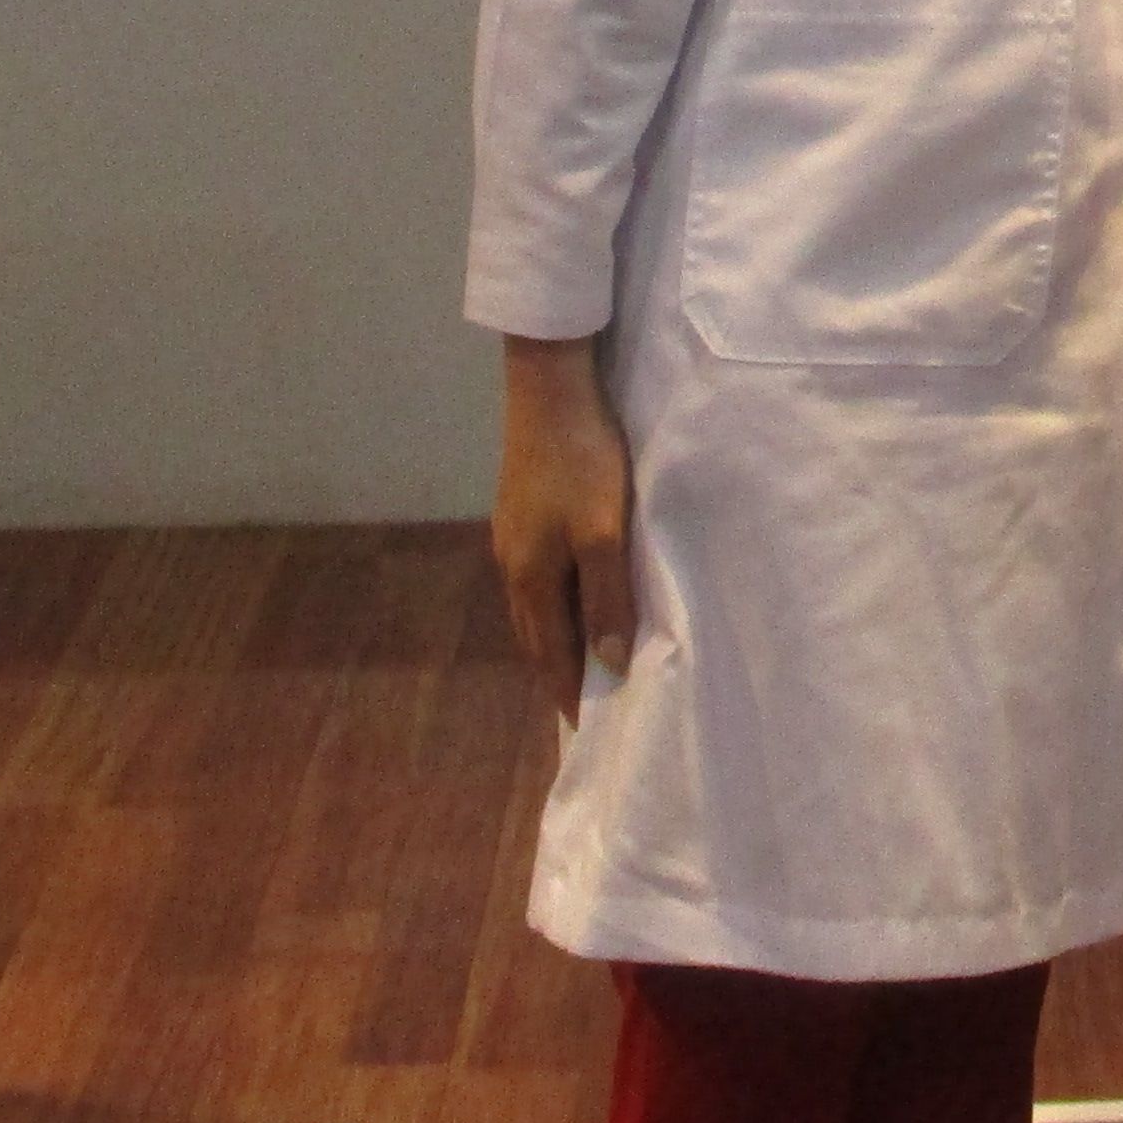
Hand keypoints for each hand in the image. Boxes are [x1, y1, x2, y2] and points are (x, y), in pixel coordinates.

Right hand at [491, 333, 635, 725]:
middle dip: (561, 675)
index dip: (572, 695)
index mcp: (532, 579)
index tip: (589, 734)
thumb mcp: (605, 531)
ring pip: (535, 609)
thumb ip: (607, 597)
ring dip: (558, 640)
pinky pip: (538, 580)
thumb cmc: (582, 460)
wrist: (549, 388)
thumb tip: (610, 664)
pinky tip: (575, 599)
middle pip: (537, 639)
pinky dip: (556, 605)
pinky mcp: (520, 514)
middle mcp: (514, 566)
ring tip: (586, 664)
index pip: (552, 657)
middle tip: (590, 708)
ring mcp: (512, 539)